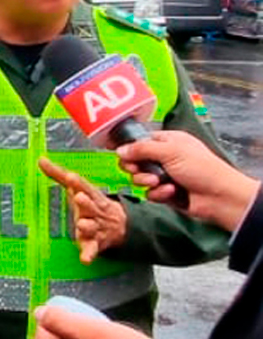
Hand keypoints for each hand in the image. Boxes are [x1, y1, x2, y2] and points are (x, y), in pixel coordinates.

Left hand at [39, 158, 127, 264]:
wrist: (121, 225)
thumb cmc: (92, 203)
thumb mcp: (78, 188)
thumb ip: (58, 174)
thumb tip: (40, 159)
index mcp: (89, 196)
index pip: (85, 187)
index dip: (78, 182)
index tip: (71, 177)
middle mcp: (94, 211)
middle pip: (90, 206)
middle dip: (85, 202)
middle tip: (79, 197)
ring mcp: (96, 227)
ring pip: (92, 227)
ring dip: (87, 226)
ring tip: (82, 225)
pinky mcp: (95, 244)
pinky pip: (92, 250)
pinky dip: (89, 254)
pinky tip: (85, 259)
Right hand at [118, 130, 260, 231]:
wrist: (220, 197)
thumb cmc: (200, 168)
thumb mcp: (170, 151)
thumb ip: (142, 149)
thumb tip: (119, 150)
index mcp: (169, 141)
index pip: (141, 141)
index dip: (129, 147)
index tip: (120, 153)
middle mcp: (165, 157)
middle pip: (135, 160)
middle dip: (136, 167)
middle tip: (138, 170)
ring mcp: (165, 175)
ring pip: (140, 178)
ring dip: (147, 182)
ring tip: (160, 183)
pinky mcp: (165, 192)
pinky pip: (150, 193)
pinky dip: (158, 194)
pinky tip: (171, 193)